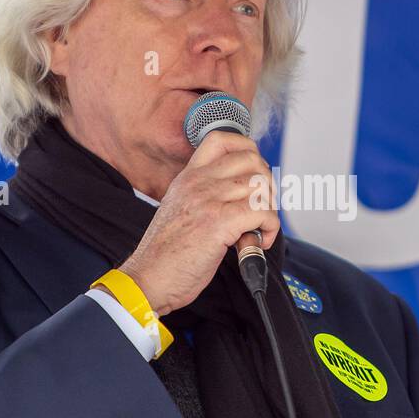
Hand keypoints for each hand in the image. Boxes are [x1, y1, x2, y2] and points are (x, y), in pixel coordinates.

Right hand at [120, 130, 278, 315]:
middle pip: (251, 160)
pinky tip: (258, 241)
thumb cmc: (165, 254)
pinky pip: (262, 213)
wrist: (148, 278)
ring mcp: (208, 200)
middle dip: (266, 184)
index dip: (248, 151)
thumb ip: (205, 197)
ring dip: (269, 209)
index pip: (222, 140)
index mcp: (188, 177)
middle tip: (261, 207)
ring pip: (261, 187)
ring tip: (258, 228)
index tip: (254, 175)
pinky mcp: (219, 222)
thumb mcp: (180, 210)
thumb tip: (244, 196)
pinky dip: (270, 228)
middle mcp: (198, 183)